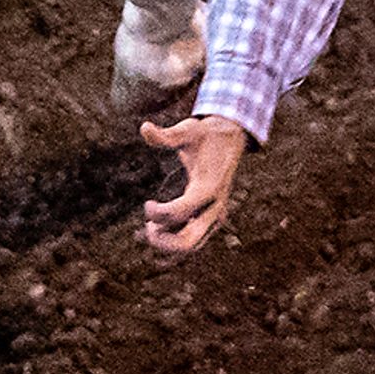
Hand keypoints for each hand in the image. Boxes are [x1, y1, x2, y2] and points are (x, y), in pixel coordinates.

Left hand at [140, 115, 249, 254]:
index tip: (147, 204)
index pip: (180, 212)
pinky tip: (159, 230)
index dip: (158, 213)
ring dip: (167, 244)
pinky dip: (174, 243)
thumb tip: (144, 127)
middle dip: (163, 241)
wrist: (230, 140)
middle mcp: (214, 207)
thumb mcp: (187, 130)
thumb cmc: (204, 135)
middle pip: (188, 242)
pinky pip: (194, 241)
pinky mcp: (212, 219)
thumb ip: (165, 135)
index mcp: (209, 187)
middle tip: (147, 227)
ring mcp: (215, 216)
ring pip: (191, 246)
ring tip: (151, 227)